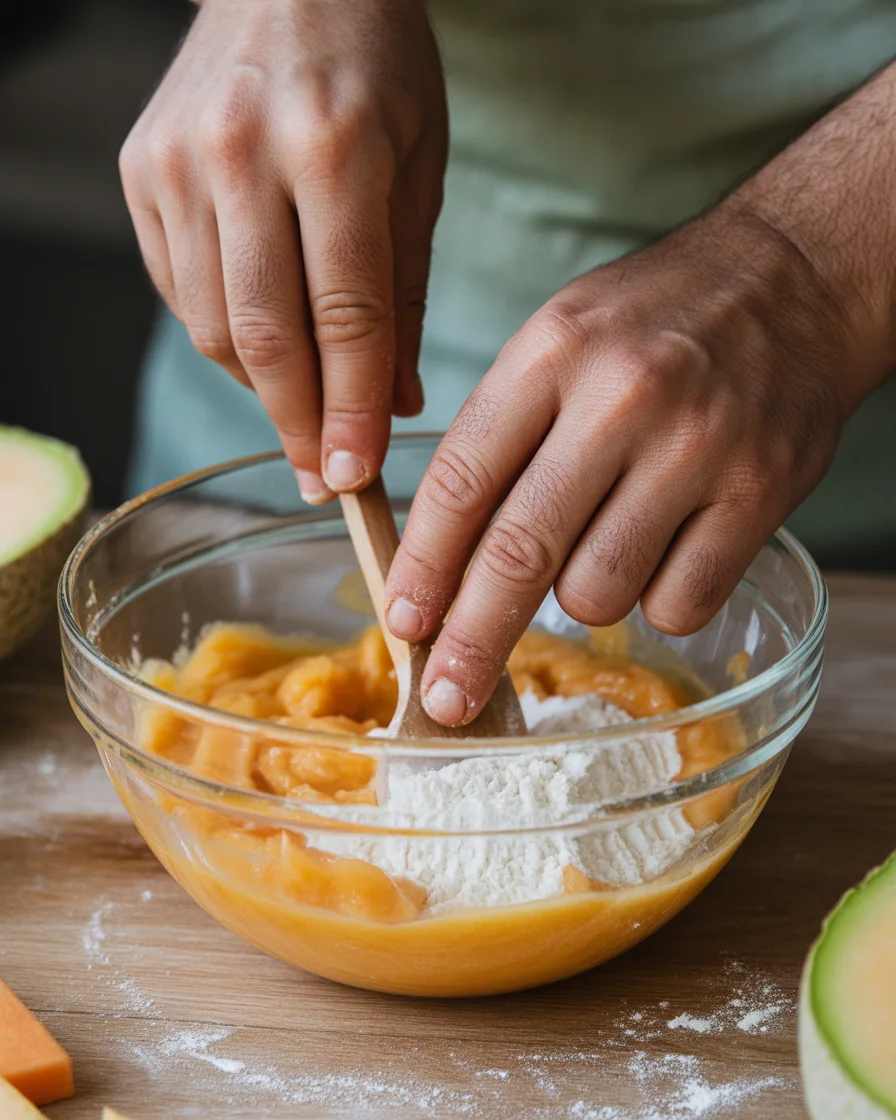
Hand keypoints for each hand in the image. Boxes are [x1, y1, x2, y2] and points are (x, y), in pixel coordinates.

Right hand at [120, 0, 446, 500]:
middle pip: (264, 336)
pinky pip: (182, 294)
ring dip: (264, 387)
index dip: (351, 410)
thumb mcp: (420, 169)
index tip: (356, 477)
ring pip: (214, 327)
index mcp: (336, 146)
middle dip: (299, 424)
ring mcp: (179, 162)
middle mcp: (242, 152)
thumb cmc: (375, 68)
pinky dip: (226, 335)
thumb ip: (407, 294)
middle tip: (322, 478)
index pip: (346, 316)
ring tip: (305, 402)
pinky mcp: (141, 172)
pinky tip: (264, 337)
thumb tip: (393, 406)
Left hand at [384, 206, 858, 725]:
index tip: (404, 622)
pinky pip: (678, 604)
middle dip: (472, 640)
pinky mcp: (759, 496)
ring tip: (605, 545)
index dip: (422, 566)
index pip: (462, 481)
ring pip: (597, 593)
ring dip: (582, 598)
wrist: (795, 280)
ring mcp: (696, 450)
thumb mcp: (559, 336)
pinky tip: (666, 552)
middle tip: (447, 699)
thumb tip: (440, 557)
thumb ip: (499, 433)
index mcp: (552, 353)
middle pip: (520, 553)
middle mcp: (621, 400)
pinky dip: (659, 601)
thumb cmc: (657, 318)